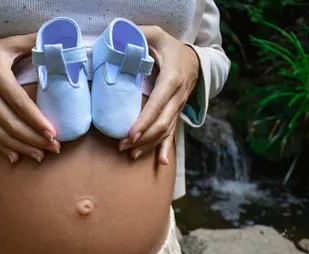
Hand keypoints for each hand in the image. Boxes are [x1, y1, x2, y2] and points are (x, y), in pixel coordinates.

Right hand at [0, 34, 59, 163]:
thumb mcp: (6, 44)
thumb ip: (30, 41)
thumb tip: (52, 37)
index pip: (20, 103)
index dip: (36, 120)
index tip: (52, 132)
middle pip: (13, 124)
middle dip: (35, 139)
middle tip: (54, 147)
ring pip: (2, 134)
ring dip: (23, 148)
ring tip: (41, 156)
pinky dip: (4, 149)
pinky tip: (17, 159)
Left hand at [119, 26, 199, 164]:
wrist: (194, 58)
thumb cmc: (169, 46)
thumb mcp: (154, 35)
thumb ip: (136, 36)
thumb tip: (114, 40)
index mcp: (172, 78)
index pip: (157, 104)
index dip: (144, 121)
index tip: (130, 134)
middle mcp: (178, 96)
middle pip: (162, 123)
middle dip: (142, 137)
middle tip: (122, 146)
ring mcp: (178, 107)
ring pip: (166, 131)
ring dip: (149, 145)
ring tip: (130, 154)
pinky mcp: (176, 114)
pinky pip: (172, 133)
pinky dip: (166, 148)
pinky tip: (162, 163)